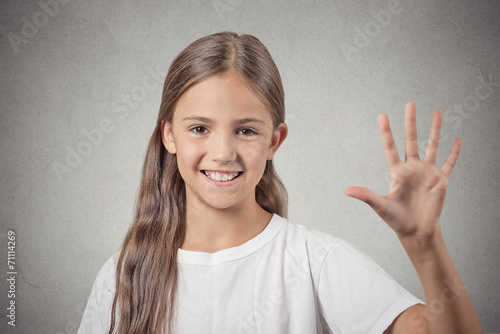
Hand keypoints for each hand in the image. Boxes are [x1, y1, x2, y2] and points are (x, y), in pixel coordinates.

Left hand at [345, 102, 461, 241]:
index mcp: (397, 172)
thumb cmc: (396, 219)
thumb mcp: (380, 206)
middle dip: (411, 122)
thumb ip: (366, 195)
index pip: (390, 147)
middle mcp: (412, 168)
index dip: (387, 131)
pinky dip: (453, 152)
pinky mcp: (440, 180)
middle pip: (411, 140)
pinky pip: (449, 163)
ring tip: (437, 112)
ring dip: (435, 130)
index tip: (382, 115)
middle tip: (410, 104)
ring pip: (432, 146)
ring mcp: (427, 173)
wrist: (416, 231)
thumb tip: (346, 190)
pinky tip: (457, 140)